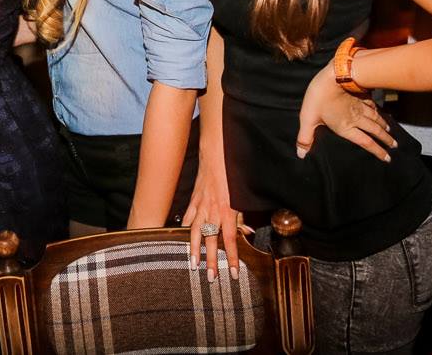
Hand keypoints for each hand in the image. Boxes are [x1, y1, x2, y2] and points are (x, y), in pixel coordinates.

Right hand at [182, 159, 250, 282]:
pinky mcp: (193, 200)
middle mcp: (213, 210)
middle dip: (212, 261)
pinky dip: (185, 230)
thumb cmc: (232, 172)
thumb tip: (249, 233)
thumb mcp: (242, 195)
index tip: (233, 273)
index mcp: (228, 210)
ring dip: (195, 250)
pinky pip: (188, 218)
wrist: (216, 153)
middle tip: (211, 278)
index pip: (231, 239)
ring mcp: (201, 205)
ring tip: (193, 265)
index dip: (233, 257)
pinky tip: (182, 240)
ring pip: (196, 232)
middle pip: (212, 241)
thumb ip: (243, 216)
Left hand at [296, 64, 396, 162]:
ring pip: (376, 117)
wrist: (333, 74)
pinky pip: (372, 104)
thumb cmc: (319, 97)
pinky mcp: (361, 94)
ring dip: (384, 125)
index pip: (366, 142)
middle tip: (395, 145)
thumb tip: (301, 155)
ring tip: (390, 131)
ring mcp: (361, 105)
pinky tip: (379, 111)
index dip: (378, 151)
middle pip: (375, 131)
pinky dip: (378, 110)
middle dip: (386, 139)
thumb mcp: (308, 118)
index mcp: (346, 127)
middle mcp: (357, 118)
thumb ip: (305, 138)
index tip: (387, 158)